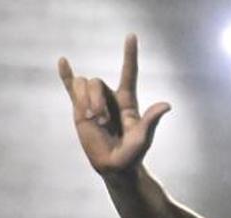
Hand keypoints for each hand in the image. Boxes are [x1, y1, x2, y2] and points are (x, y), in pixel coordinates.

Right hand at [58, 34, 171, 175]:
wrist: (115, 167)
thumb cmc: (132, 154)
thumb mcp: (143, 138)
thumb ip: (151, 120)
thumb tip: (167, 105)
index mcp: (127, 100)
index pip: (129, 72)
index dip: (130, 55)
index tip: (131, 36)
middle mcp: (110, 97)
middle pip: (96, 82)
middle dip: (95, 99)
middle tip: (101, 121)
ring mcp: (94, 102)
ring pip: (83, 84)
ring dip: (84, 100)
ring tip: (90, 120)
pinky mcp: (80, 110)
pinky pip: (72, 89)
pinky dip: (66, 75)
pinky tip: (63, 61)